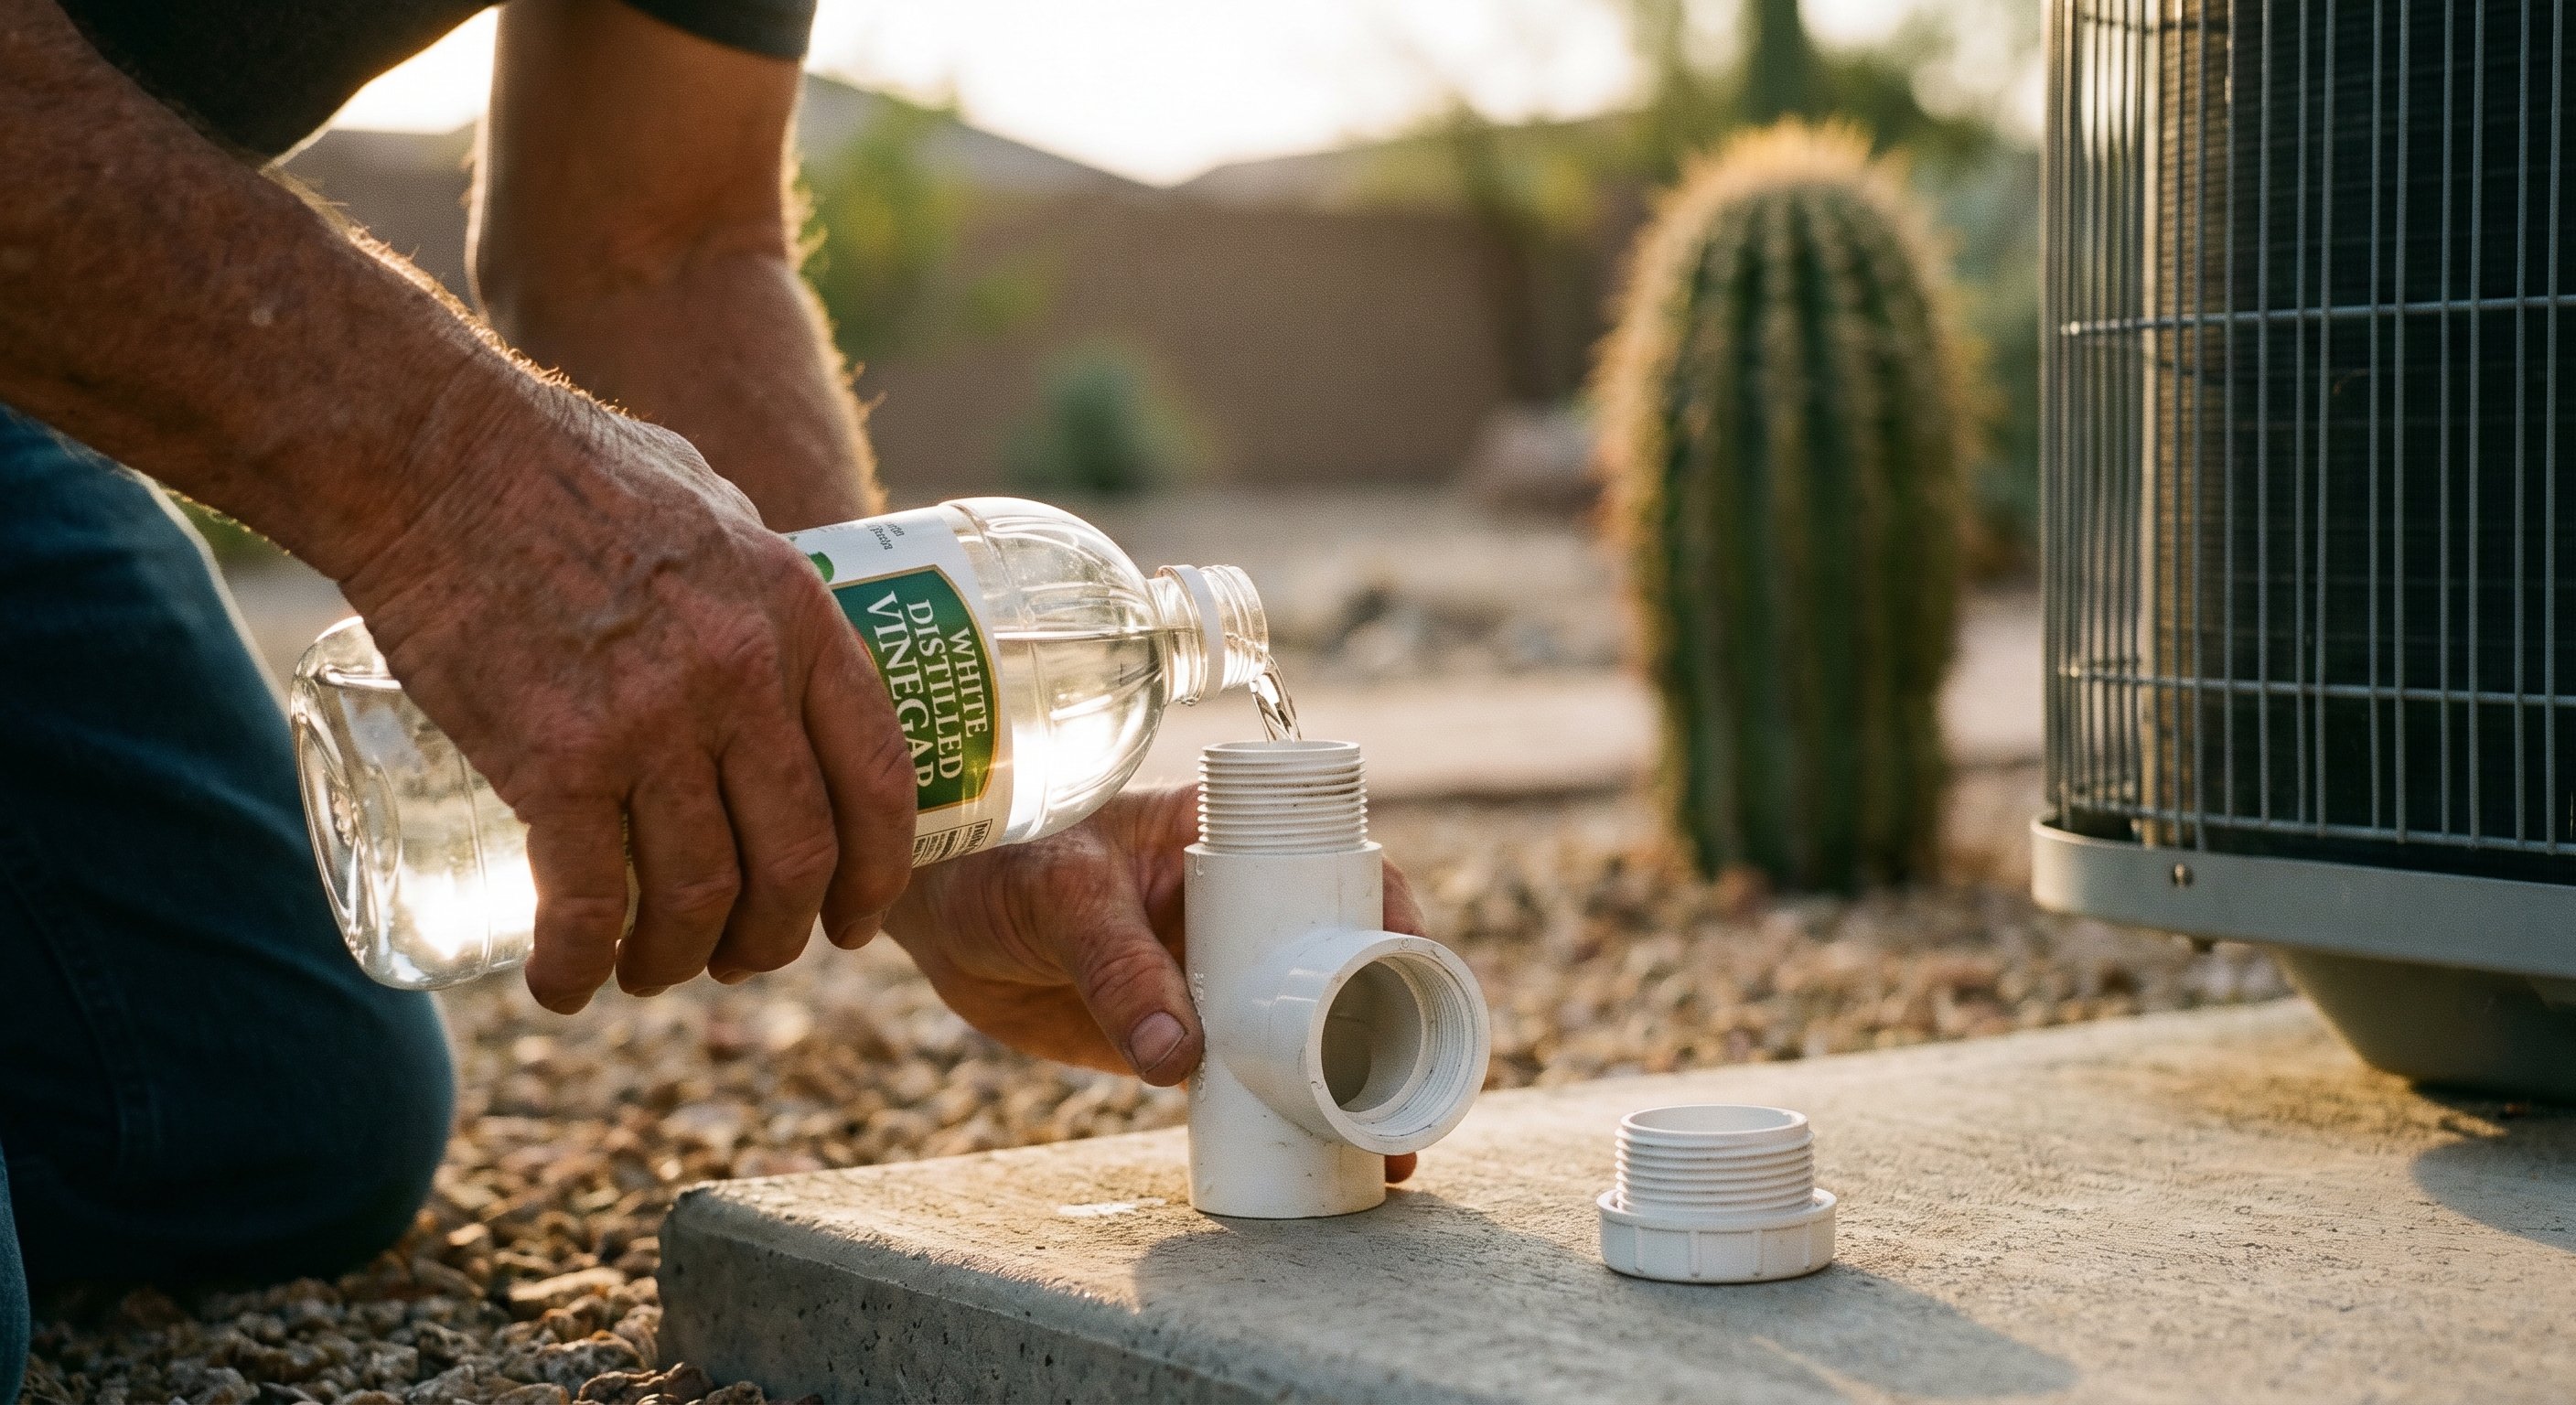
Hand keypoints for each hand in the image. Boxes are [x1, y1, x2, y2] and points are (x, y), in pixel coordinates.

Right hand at [340, 381, 917, 1012]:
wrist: (431, 455)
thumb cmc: (564, 468)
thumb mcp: (713, 506)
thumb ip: (756, 585)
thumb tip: (783, 645)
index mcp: (794, 617)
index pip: (878, 774)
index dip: (876, 869)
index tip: (855, 919)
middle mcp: (740, 678)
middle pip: (797, 857)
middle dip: (778, 936)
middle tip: (743, 960)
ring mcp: (651, 724)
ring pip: (699, 896)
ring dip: (678, 962)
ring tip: (651, 974)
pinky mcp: (555, 761)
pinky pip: (587, 901)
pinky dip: (578, 966)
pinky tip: (563, 986)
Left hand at [886, 785, 1427, 1183]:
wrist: (931, 906)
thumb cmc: (997, 860)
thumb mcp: (1063, 896)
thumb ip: (1117, 965)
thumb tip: (1180, 1056)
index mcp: (1230, 836)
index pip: (1338, 864)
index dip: (1389, 913)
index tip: (1414, 967)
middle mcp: (1240, 903)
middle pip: (1341, 962)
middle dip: (1387, 1030)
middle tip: (1410, 1099)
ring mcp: (1216, 970)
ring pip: (1304, 1026)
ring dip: (1345, 1085)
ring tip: (1384, 1153)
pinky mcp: (1182, 1030)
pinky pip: (1248, 1070)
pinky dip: (1283, 1113)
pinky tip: (1316, 1159)